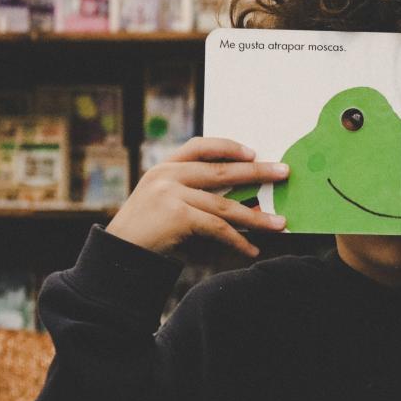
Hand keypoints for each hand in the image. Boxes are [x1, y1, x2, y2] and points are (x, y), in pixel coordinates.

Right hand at [106, 137, 288, 258]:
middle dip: (257, 172)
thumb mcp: (165, 205)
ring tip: (280, 223)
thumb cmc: (146, 234)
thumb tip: (245, 205)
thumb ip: (195, 197)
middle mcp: (167, 175)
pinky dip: (238, 240)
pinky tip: (251, 249)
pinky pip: (217, 227)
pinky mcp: (177, 215)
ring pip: (224, 204)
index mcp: (164, 168)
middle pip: (222, 171)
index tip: (253, 152)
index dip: (228, 147)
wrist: (117, 255)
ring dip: (256, 216)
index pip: (200, 146)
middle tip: (284, 173)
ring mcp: (171, 194)